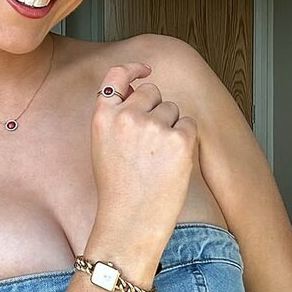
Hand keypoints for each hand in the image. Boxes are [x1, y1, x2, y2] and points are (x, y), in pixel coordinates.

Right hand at [90, 61, 196, 255]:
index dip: (133, 69)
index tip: (145, 70)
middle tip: (150, 144)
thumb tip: (138, 90)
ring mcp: (154, 126)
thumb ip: (115, 116)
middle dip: (156, 109)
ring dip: (171, 127)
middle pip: (152, 92)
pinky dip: (186, 141)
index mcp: (104, 117)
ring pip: (173, 109)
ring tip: (157, 159)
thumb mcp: (102, 146)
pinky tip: (171, 163)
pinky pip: (189, 125)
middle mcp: (127, 116)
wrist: (130, 222)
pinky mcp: (180, 139)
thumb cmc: (118, 190)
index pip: (117, 76)